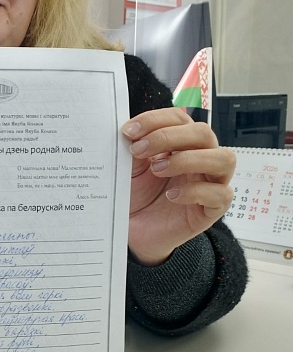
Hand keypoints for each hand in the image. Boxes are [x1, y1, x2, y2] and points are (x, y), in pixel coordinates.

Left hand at [122, 108, 234, 265]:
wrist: (134, 232)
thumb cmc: (136, 196)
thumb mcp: (129, 169)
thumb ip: (135, 148)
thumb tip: (131, 131)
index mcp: (181, 143)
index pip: (180, 118)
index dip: (155, 120)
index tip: (128, 131)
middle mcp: (201, 158)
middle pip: (203, 133)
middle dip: (169, 137)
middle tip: (139, 150)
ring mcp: (210, 183)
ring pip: (224, 159)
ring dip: (188, 159)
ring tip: (157, 170)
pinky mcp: (213, 209)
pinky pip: (221, 194)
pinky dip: (195, 192)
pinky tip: (172, 195)